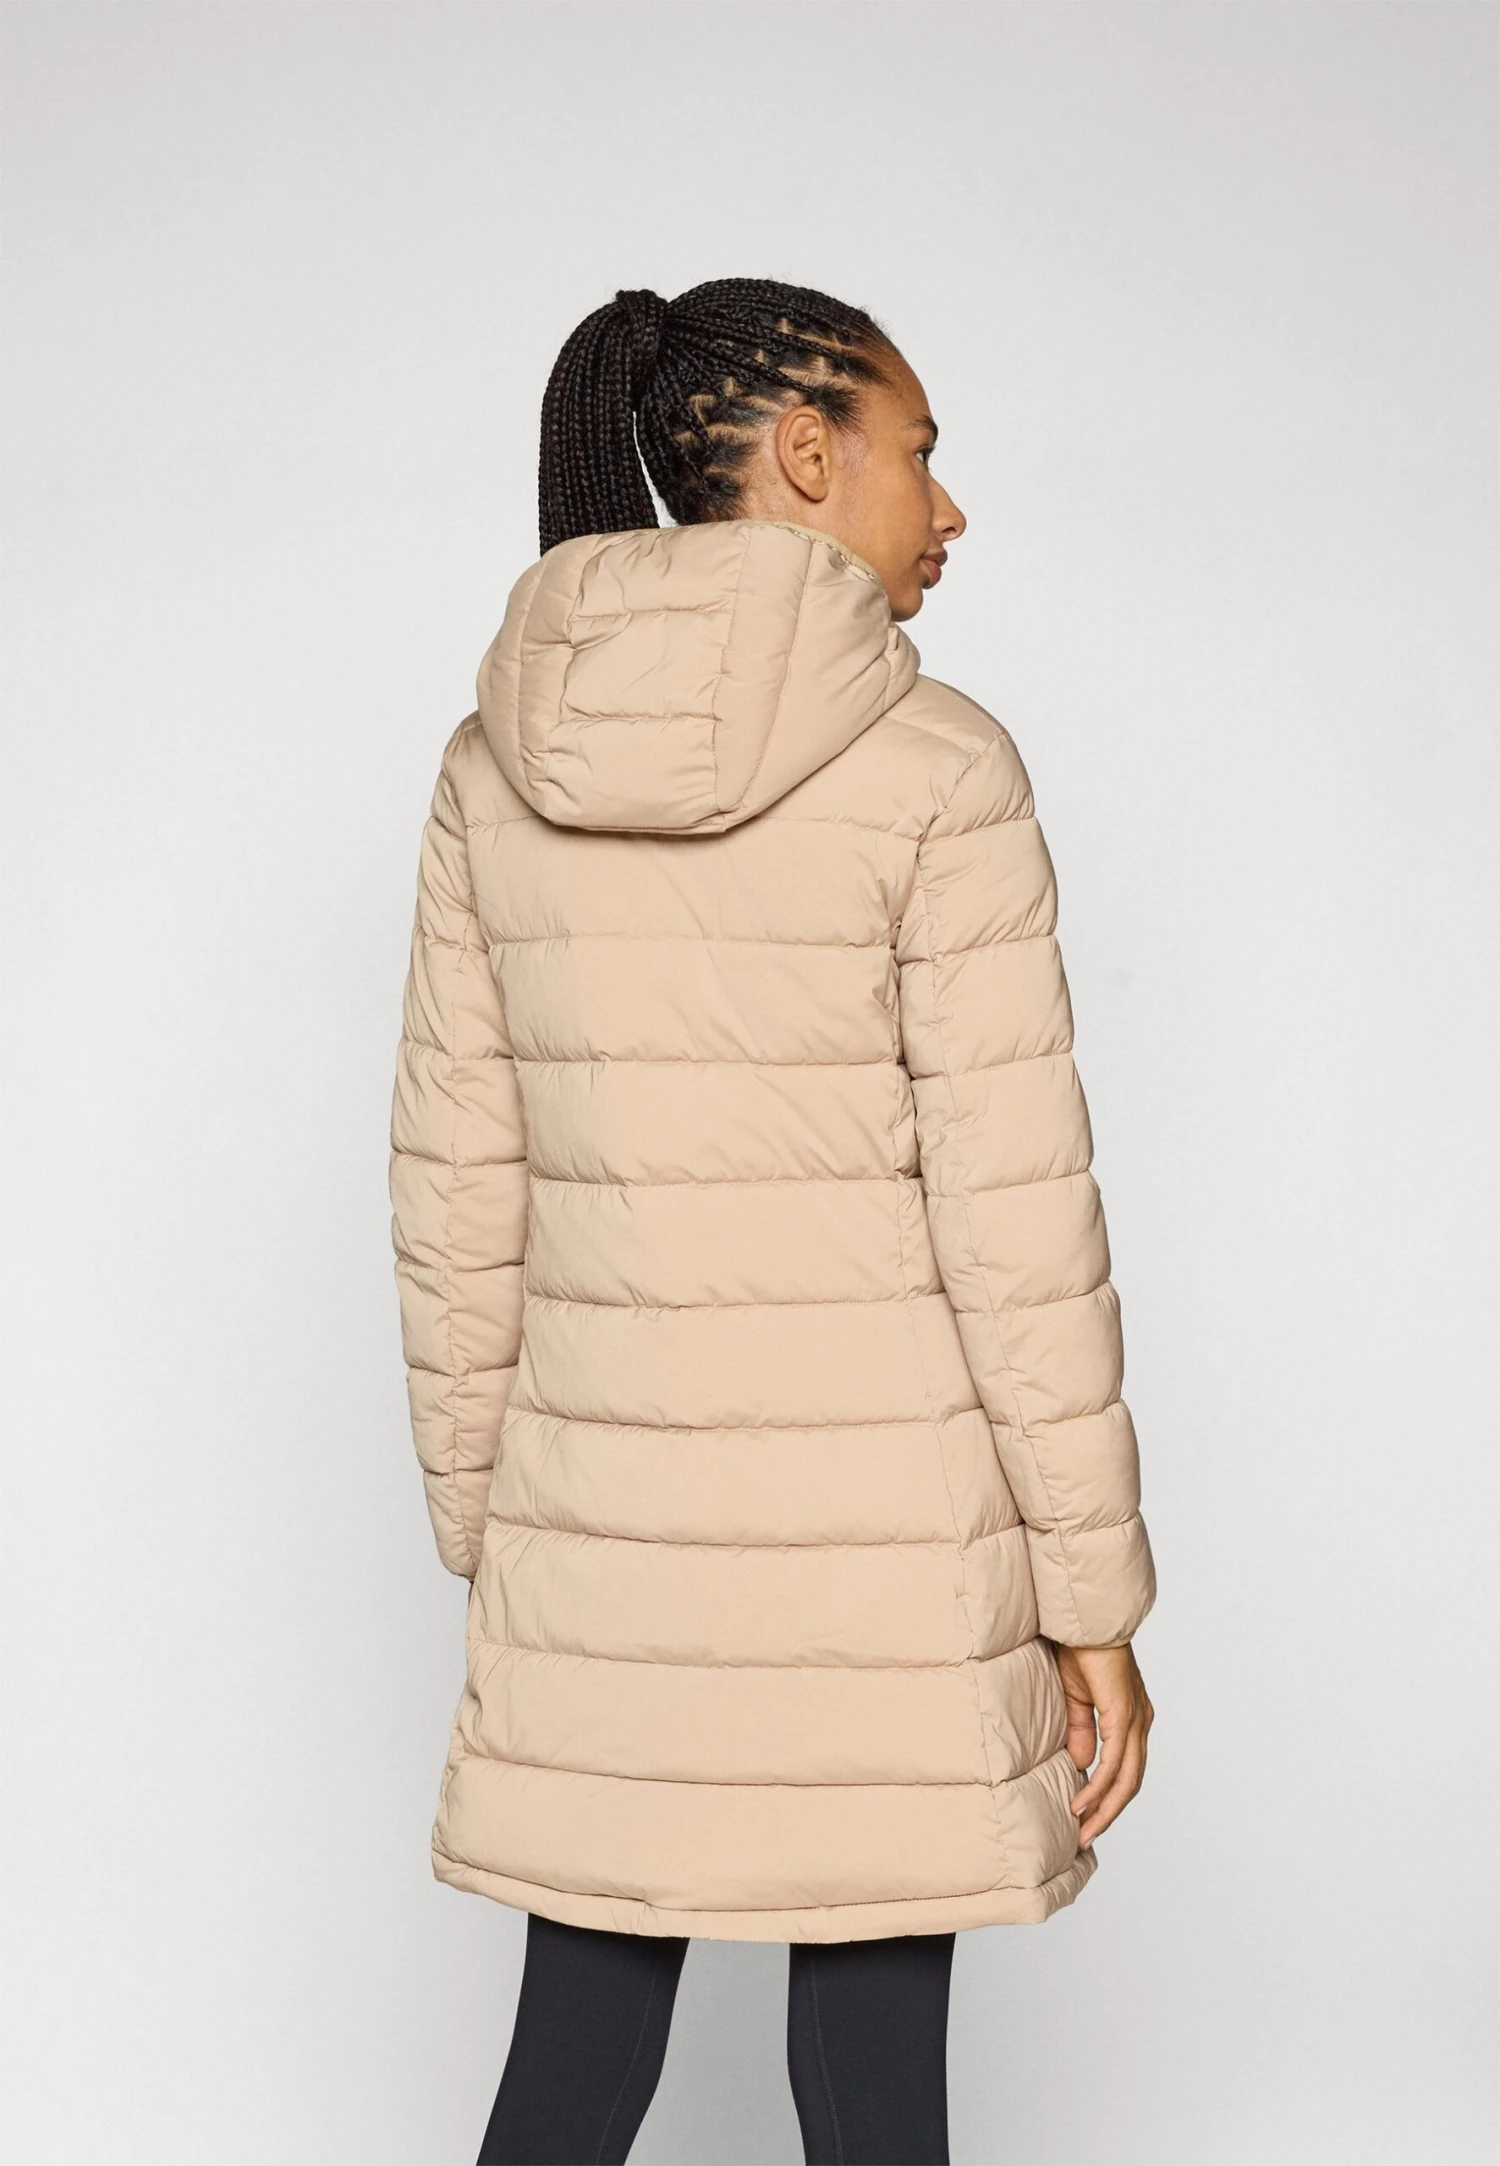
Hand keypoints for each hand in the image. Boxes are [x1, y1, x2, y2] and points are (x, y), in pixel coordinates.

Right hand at [1054, 1640, 1153, 1848]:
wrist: (1083, 1620)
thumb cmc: (1079, 1650)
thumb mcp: (1076, 1699)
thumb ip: (1081, 1730)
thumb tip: (1080, 1765)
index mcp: (1132, 1719)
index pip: (1126, 1770)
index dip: (1109, 1798)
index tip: (1086, 1820)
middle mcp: (1140, 1723)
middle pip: (1131, 1783)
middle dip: (1108, 1814)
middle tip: (1085, 1838)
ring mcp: (1135, 1719)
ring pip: (1127, 1779)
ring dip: (1105, 1808)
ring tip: (1083, 1829)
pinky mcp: (1123, 1714)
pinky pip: (1113, 1761)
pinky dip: (1098, 1785)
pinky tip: (1082, 1801)